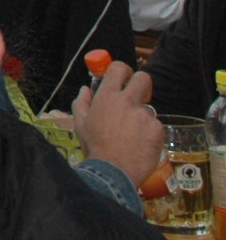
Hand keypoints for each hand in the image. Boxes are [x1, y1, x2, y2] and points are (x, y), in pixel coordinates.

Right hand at [73, 61, 164, 183]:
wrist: (113, 171)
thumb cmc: (94, 147)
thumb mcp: (80, 123)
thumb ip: (82, 102)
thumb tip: (86, 89)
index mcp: (107, 97)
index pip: (119, 68)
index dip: (123, 70)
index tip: (123, 78)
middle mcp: (128, 101)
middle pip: (143, 79)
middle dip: (141, 85)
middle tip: (137, 97)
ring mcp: (145, 115)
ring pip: (147, 109)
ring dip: (141, 118)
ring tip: (132, 136)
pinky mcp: (158, 129)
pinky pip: (155, 126)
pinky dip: (149, 134)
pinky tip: (140, 145)